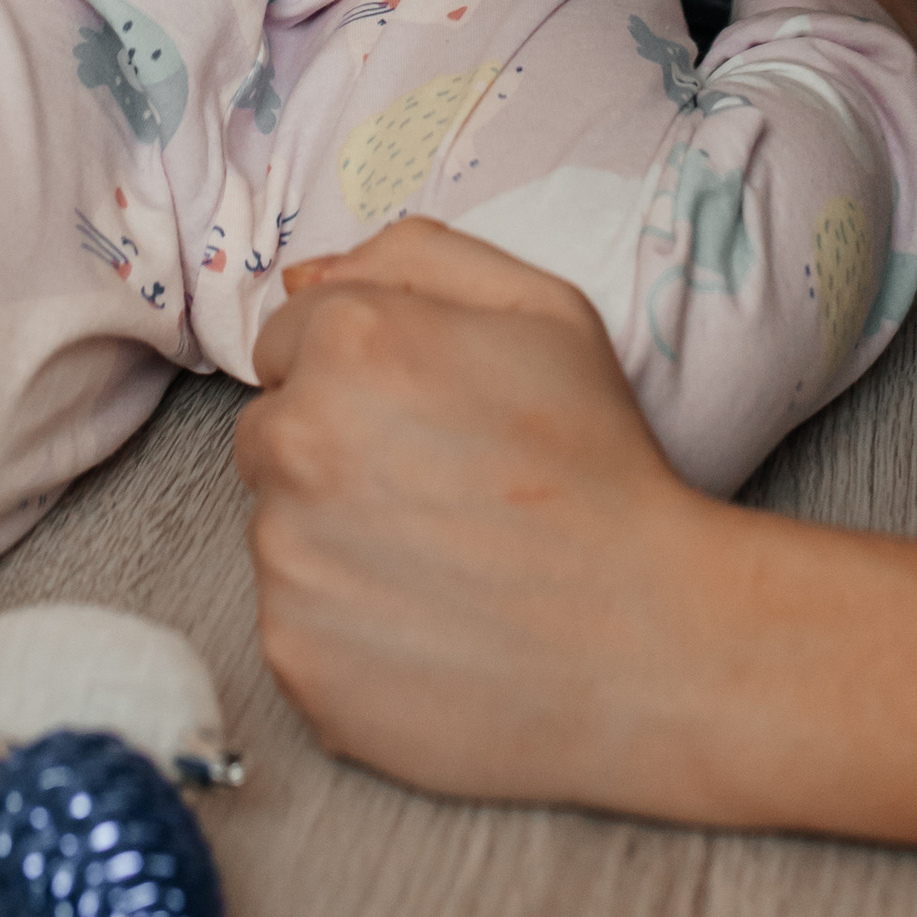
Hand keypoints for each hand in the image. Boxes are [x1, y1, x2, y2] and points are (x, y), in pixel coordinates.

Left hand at [237, 221, 736, 813]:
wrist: (647, 640)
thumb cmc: (601, 466)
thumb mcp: (542, 310)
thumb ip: (415, 259)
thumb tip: (307, 280)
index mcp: (351, 342)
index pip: (285, 343)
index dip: (360, 375)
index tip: (421, 417)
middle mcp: (296, 442)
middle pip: (269, 435)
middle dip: (331, 452)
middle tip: (435, 490)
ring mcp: (287, 559)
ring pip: (279, 531)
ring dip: (335, 539)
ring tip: (442, 563)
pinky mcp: (294, 658)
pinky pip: (294, 622)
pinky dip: (345, 624)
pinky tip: (428, 625)